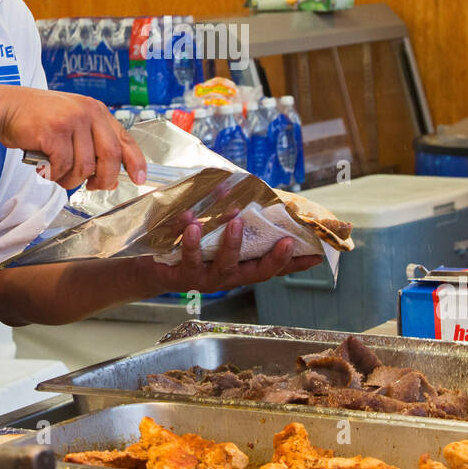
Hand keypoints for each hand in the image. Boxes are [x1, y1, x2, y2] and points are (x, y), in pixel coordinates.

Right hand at [0, 86, 145, 189]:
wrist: (7, 108)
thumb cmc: (39, 120)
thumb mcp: (73, 123)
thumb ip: (92, 143)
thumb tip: (112, 175)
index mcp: (97, 111)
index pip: (124, 139)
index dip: (135, 162)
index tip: (139, 179)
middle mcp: (88, 113)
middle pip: (110, 157)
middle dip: (104, 179)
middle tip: (93, 186)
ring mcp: (71, 120)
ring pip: (84, 167)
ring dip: (71, 179)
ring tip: (58, 173)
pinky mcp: (54, 131)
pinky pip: (63, 166)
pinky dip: (54, 175)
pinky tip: (46, 168)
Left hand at [140, 210, 322, 294]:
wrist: (149, 265)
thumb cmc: (188, 245)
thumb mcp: (214, 233)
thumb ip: (233, 218)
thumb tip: (252, 191)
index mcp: (239, 266)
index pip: (272, 267)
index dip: (295, 264)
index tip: (318, 255)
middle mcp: (227, 276)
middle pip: (256, 274)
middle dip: (273, 259)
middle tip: (287, 241)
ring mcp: (205, 278)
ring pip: (223, 265)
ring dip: (231, 243)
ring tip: (235, 220)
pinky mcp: (180, 276)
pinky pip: (187, 256)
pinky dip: (189, 237)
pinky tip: (190, 220)